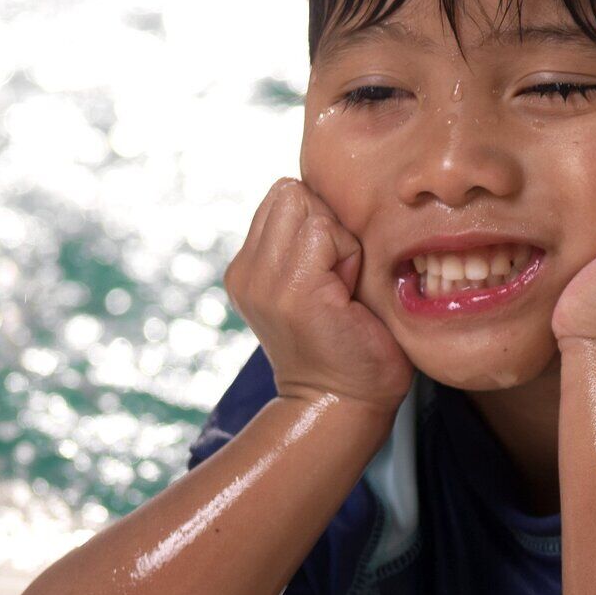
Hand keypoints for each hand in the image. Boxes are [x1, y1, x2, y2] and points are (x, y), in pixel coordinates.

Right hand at [224, 179, 411, 411]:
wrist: (342, 402)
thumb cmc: (348, 340)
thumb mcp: (315, 281)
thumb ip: (306, 240)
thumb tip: (322, 192)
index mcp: (248, 266)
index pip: (284, 195)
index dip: (320, 221)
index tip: (331, 270)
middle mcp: (245, 271)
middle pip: (293, 193)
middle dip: (328, 225)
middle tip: (339, 279)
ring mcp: (261, 281)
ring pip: (309, 207)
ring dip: (340, 241)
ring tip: (341, 289)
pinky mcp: (290, 290)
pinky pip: (325, 231)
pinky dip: (349, 255)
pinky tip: (346, 297)